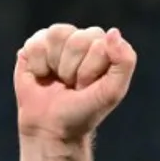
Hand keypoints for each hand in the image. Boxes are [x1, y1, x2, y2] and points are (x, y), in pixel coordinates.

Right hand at [15, 24, 136, 144]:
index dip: (91, 68)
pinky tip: (42, 76)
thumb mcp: (112, 92)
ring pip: (56, 35)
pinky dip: (38, 66)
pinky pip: (36, 44)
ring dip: (56, 65)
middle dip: (73, 69)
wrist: (51, 127)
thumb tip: (114, 32)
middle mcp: (82, 39)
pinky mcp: (35, 45)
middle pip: (77, 38)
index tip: (88, 87)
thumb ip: (124, 62)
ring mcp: (57, 41)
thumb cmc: (84, 111)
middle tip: (73, 86)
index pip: (99, 42)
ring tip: (59, 80)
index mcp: (104, 47)